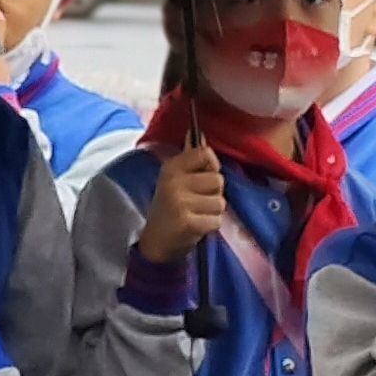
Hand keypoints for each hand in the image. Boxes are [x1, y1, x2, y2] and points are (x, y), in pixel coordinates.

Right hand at [135, 137, 226, 263]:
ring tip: (196, 214)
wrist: (156, 241)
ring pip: (220, 202)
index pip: (205, 153)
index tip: (202, 177)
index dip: (211, 166)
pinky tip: (196, 226)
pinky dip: (210, 226)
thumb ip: (190, 158)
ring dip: (212, 211)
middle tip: (196, 202)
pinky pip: (216, 220)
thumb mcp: (175, 179)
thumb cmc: (171, 207)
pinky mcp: (187, 222)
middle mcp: (173, 182)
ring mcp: (180, 202)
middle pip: (218, 180)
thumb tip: (198, 133)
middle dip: (213, 193)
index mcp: (171, 167)